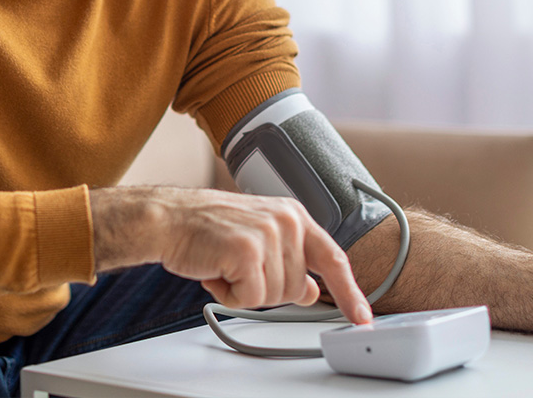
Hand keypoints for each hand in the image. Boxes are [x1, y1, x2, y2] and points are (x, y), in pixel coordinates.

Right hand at [90, 185, 372, 324]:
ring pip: (274, 297)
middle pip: (296, 289)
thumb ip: (291, 262)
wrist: (170, 218)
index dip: (349, 291)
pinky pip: (251, 298)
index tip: (362, 316)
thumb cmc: (209, 228)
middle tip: (239, 265)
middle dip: (265, 288)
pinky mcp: (248, 250)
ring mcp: (269, 233)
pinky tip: (217, 269)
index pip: (333, 257)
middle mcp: (287, 220)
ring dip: (245, 290)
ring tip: (226, 263)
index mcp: (294, 215)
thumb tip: (311, 290)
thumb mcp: (259, 238)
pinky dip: (230, 294)